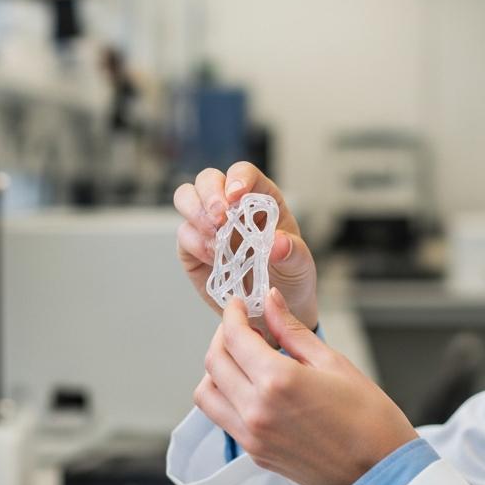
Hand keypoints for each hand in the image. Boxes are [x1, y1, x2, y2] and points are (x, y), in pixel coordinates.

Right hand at [174, 162, 318, 330]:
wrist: (272, 311)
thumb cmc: (289, 279)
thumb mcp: (301, 266)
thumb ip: (293, 252)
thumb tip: (279, 243)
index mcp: (261, 199)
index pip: (244, 173)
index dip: (238, 178)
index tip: (237, 195)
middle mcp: (231, 206)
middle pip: (208, 179)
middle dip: (210, 194)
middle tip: (220, 218)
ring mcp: (208, 225)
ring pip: (186, 198)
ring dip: (195, 212)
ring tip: (215, 236)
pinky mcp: (192, 247)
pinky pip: (183, 234)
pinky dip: (194, 243)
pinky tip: (214, 259)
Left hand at [193, 291, 418, 484]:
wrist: (382, 474)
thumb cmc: (370, 421)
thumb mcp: (334, 363)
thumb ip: (294, 331)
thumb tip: (272, 303)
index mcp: (277, 382)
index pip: (234, 337)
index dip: (233, 314)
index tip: (240, 306)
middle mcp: (256, 411)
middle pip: (214, 362)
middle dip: (223, 336)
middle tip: (243, 327)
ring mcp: (252, 437)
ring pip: (207, 395)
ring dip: (217, 370)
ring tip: (244, 360)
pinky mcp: (256, 454)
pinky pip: (224, 419)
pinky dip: (228, 396)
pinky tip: (254, 387)